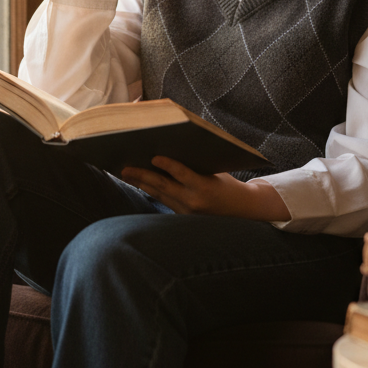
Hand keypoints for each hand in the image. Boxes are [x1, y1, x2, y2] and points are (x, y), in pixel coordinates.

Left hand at [121, 157, 290, 219]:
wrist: (242, 210)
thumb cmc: (228, 184)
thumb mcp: (215, 171)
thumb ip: (195, 166)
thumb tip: (169, 150)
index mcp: (204, 187)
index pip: (182, 174)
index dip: (167, 165)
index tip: (153, 157)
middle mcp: (194, 201)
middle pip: (163, 187)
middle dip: (142, 176)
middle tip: (125, 168)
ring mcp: (187, 212)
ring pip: (159, 195)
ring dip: (142, 184)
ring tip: (127, 174)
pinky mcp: (184, 217)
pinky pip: (164, 201)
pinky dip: (152, 191)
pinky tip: (141, 183)